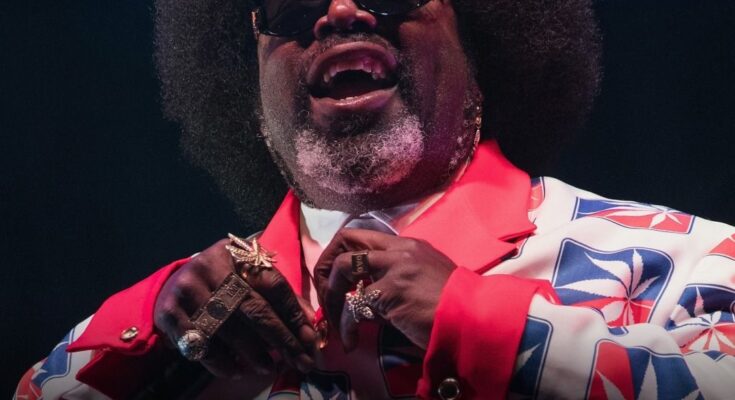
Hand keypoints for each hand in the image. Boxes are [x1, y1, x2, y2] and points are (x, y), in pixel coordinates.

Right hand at [154, 238, 316, 378]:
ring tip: (269, 367)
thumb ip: (278, 295)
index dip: (294, 313)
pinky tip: (235, 370)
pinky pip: (200, 343)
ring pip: (228, 328)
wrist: (171, 284)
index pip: (273, 284)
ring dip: (252, 353)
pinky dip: (220, 361)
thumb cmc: (221, 282)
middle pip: (254, 307)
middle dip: (281, 338)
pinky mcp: (169, 311)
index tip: (310, 339)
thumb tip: (309, 321)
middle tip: (299, 361)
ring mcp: (188, 288)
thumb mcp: (248, 277)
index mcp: (238, 254)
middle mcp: (211, 266)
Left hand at [314, 229, 456, 350]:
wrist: (474, 319)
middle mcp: (399, 250)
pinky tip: (351, 341)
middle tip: (326, 294)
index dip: (340, 253)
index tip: (336, 278)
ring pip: (344, 268)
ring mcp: (395, 268)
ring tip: (334, 319)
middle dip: (327, 265)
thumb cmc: (454, 305)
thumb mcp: (425, 279)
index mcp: (408, 245)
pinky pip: (355, 304)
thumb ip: (398, 277)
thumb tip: (368, 293)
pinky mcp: (392, 291)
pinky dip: (346, 325)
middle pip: (347, 240)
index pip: (362, 234)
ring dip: (332, 294)